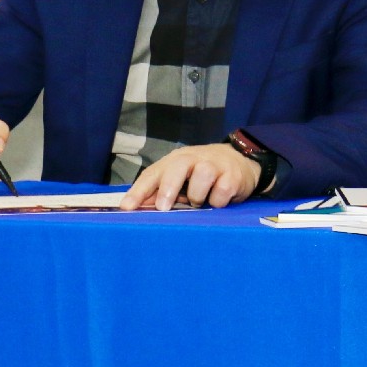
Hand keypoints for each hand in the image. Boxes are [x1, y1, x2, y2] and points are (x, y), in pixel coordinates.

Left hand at [121, 143, 261, 210]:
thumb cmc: (203, 175)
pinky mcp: (233, 175)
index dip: (138, 191)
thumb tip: (134, 207)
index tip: (127, 207)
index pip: (153, 173)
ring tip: (199, 202)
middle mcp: (193, 158)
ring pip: (202, 176)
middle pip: (178, 167)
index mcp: (175, 160)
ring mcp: (215, 164)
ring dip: (198, 195)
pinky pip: (222, 191)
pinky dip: (218, 201)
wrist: (240, 161)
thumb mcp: (181, 179)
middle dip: (168, 188)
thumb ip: (160, 191)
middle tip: (163, 208)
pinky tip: (218, 200)